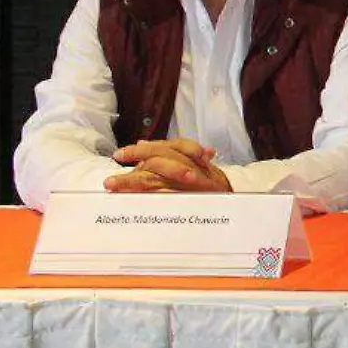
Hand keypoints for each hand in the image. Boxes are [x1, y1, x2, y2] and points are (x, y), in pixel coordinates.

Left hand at [108, 138, 232, 193]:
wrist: (236, 204)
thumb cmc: (211, 184)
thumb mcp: (194, 165)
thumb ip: (169, 154)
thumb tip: (141, 144)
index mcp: (193, 158)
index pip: (166, 148)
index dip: (142, 150)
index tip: (119, 155)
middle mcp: (194, 169)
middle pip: (161, 160)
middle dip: (134, 164)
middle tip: (110, 174)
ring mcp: (194, 185)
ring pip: (160, 179)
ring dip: (134, 182)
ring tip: (113, 185)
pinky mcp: (194, 201)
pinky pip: (170, 198)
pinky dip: (152, 198)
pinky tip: (135, 200)